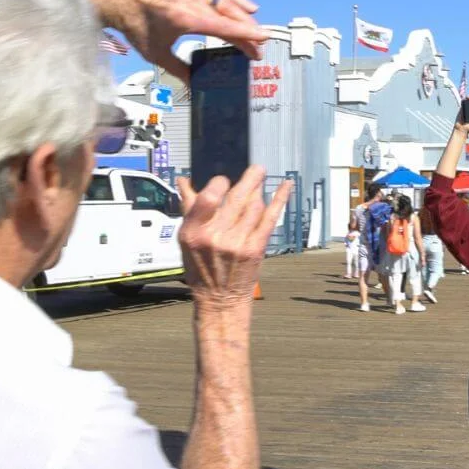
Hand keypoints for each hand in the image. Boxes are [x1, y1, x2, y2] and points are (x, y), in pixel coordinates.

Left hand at [84, 0, 270, 80]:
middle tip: (258, 48)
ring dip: (245, 16)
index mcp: (185, 17)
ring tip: (256, 30)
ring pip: (227, 2)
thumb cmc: (134, 24)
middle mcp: (191, 0)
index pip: (224, 27)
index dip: (246, 34)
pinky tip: (247, 6)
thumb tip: (193, 85)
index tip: (262, 41)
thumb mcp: (156, 53)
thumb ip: (178, 69)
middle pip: (230, 15)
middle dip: (248, 32)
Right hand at [176, 166, 292, 302]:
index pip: (208, 198)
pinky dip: (279, 199)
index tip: (224, 180)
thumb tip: (183, 180)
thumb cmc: (201, 268)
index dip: (220, 183)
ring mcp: (238, 243)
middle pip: (237, 198)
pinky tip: (285, 186)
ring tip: (260, 185)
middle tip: (257, 169)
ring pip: (255, 206)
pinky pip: (270, 218)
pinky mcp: (256, 248)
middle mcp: (216, 237)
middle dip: (250, 179)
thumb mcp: (187, 240)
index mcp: (194, 232)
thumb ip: (188, 207)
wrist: (219, 299)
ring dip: (259, 192)